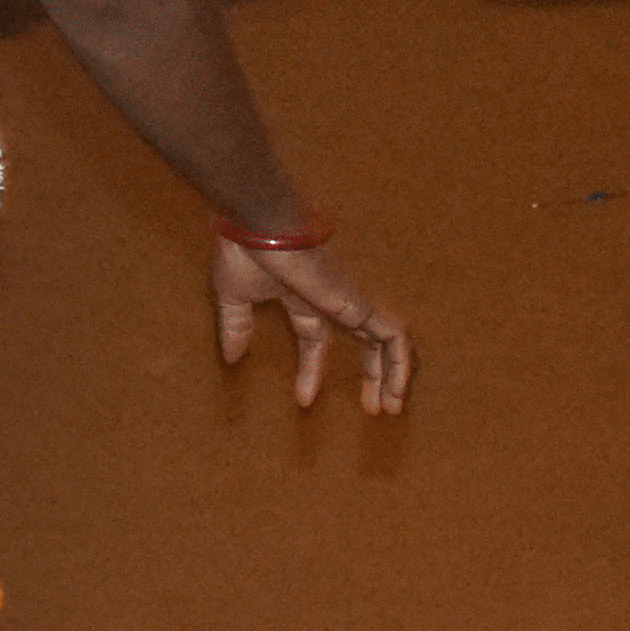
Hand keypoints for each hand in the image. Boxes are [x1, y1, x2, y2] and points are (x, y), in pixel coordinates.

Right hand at [210, 233, 413, 414]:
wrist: (261, 221)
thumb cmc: (244, 249)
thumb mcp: (234, 298)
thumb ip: (237, 327)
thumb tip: (230, 358)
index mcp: (302, 297)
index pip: (315, 337)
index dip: (311, 369)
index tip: (304, 401)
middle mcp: (331, 298)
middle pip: (363, 340)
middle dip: (371, 374)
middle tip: (371, 408)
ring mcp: (349, 299)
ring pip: (387, 339)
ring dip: (392, 376)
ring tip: (389, 409)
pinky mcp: (358, 302)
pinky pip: (393, 336)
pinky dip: (399, 364)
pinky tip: (395, 390)